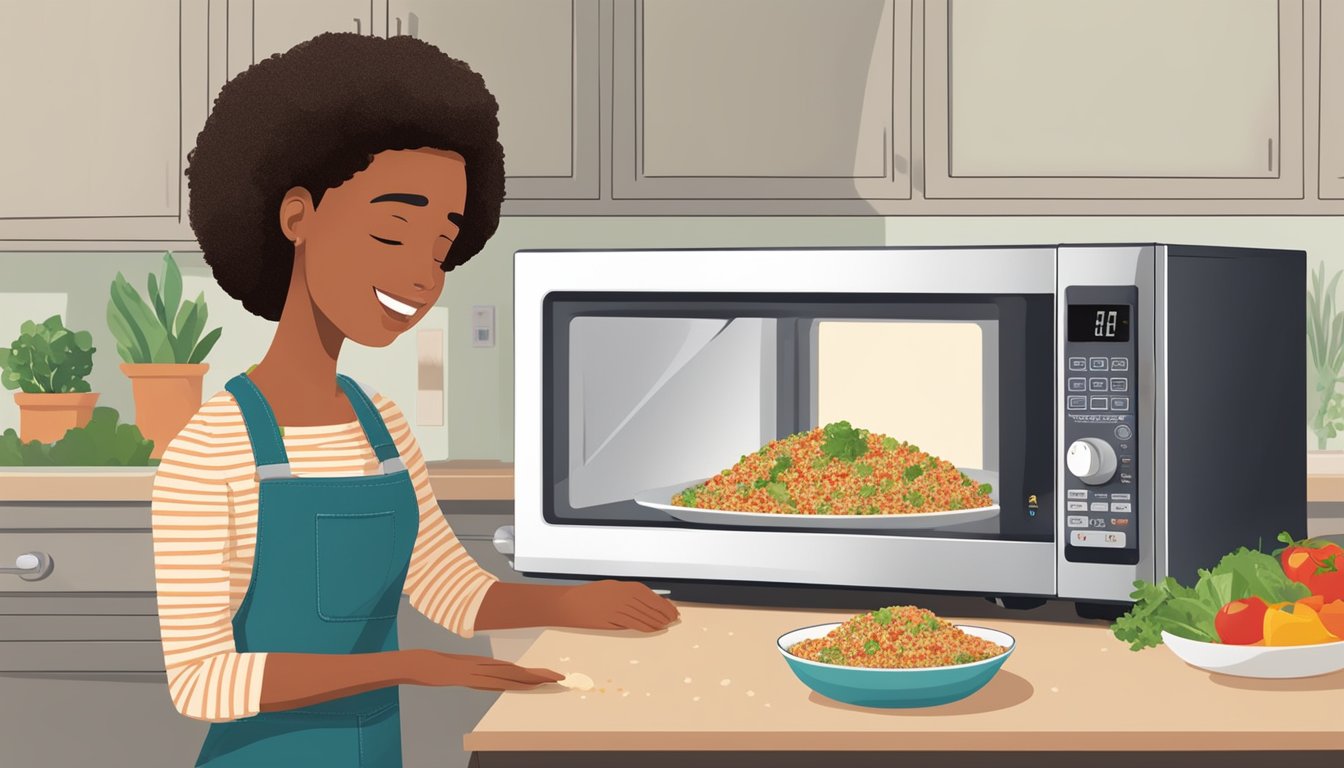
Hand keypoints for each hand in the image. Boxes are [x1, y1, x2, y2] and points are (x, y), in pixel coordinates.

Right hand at [399, 649, 562, 690]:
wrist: (421, 663)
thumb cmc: (439, 666)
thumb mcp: (461, 670)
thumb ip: (475, 673)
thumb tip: (490, 679)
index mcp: (485, 664)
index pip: (514, 669)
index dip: (533, 672)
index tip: (550, 675)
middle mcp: (486, 665)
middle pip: (518, 671)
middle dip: (539, 674)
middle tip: (560, 676)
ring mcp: (479, 670)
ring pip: (509, 673)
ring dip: (530, 677)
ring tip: (550, 679)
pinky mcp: (470, 675)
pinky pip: (494, 679)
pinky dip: (509, 681)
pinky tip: (519, 683)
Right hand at [555, 580, 679, 631]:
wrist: (570, 603)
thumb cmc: (590, 595)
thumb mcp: (612, 588)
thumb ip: (629, 594)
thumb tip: (647, 601)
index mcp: (625, 586)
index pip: (651, 596)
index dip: (664, 604)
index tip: (673, 608)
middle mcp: (623, 596)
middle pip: (650, 606)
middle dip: (665, 613)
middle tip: (674, 618)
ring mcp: (618, 608)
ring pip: (644, 616)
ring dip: (658, 621)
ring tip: (667, 624)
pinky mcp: (612, 620)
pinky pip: (633, 624)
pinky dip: (646, 627)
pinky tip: (655, 629)